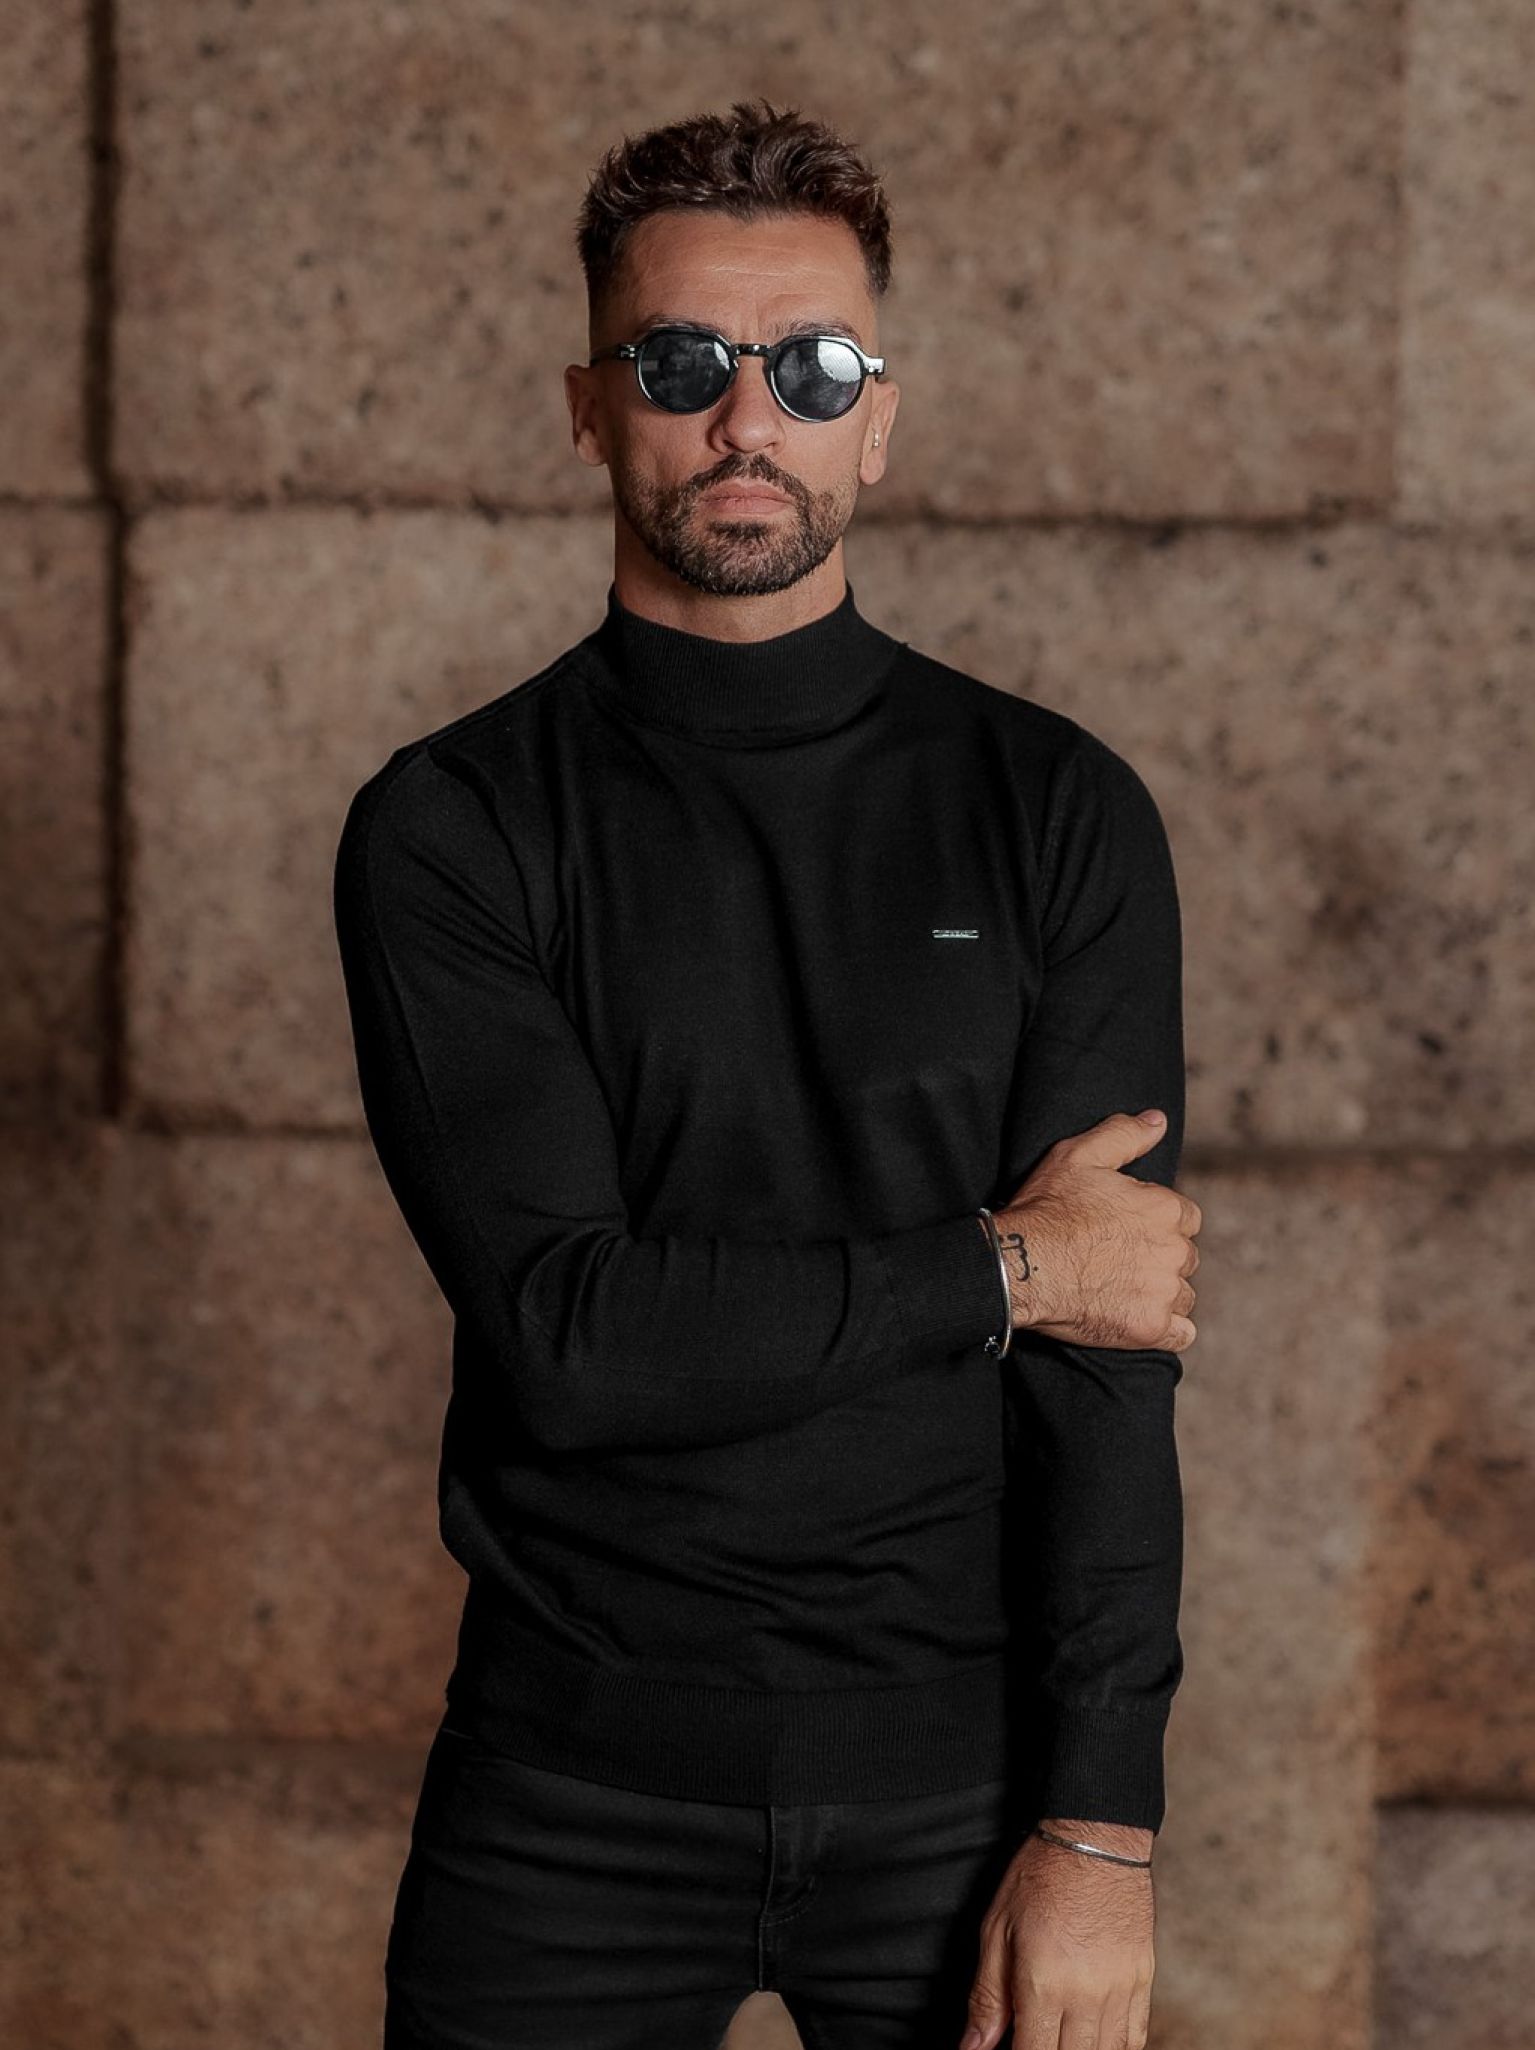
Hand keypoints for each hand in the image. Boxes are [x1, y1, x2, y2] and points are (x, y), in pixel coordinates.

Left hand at [958, 1820, 1155, 2049]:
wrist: (1096, 1837)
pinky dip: (1115, 2046)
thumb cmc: (1041, 1874)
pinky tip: (1094, 2037)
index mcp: (1044, 1984)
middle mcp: (1087, 1996)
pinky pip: (1136, 2037)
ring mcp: (1120, 1991)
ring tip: (1060, 2034)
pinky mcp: (1143, 1980)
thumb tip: (972, 2047)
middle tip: (1032, 2033)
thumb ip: (987, 1996)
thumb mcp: (997, 1929)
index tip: (1010, 2046)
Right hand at [994, 1110, 1201, 1352]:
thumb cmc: (1047, 1208)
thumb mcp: (1078, 1155)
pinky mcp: (1151, 1328)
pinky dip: (1166, 1328)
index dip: (1157, 1223)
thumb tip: (1158, 1121)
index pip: (1186, 1218)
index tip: (1128, 1229)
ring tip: (1123, 1289)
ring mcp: (1164, 1292)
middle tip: (1120, 1260)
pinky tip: (1138, 1317)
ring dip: (1162, 1293)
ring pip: (1183, 1295)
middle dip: (1161, 1258)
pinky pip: (1181, 1334)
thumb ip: (1124, 1134)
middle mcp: (1174, 1251)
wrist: (1020, 1265)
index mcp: (1166, 1209)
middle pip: (1184, 1257)